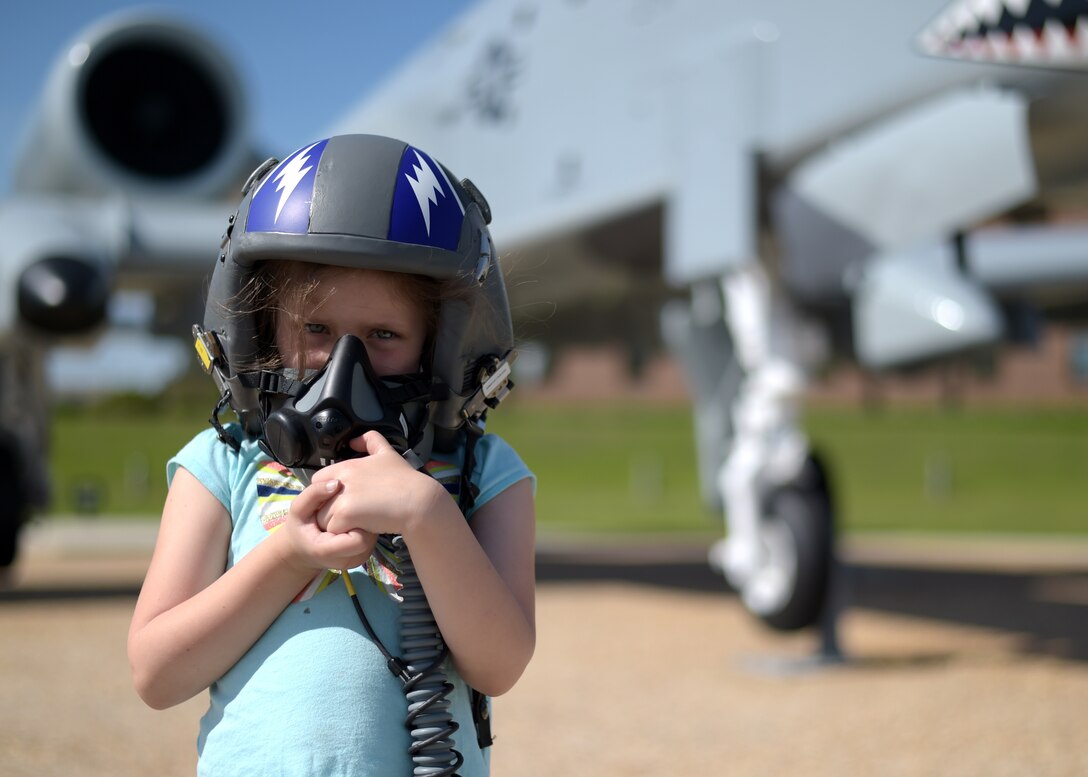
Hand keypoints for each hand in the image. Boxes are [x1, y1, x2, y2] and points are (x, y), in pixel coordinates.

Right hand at [277, 477, 376, 571]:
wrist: (301, 550)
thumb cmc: (300, 527)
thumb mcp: (298, 509)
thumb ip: (313, 495)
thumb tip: (336, 483)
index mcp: (327, 551)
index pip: (357, 539)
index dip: (356, 521)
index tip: (348, 506)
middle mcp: (345, 561)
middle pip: (369, 538)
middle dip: (363, 521)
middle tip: (355, 507)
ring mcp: (357, 561)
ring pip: (374, 539)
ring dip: (367, 524)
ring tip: (355, 514)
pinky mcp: (364, 558)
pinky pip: (373, 540)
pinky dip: (368, 529)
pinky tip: (357, 521)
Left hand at [310, 431, 449, 537]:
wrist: (417, 500)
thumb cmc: (405, 480)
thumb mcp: (388, 453)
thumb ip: (370, 441)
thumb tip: (354, 440)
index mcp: (346, 466)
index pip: (319, 481)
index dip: (328, 493)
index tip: (345, 500)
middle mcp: (340, 480)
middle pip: (318, 501)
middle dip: (329, 509)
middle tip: (349, 515)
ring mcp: (341, 497)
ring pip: (323, 517)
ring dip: (337, 524)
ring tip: (356, 524)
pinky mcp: (346, 514)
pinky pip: (333, 529)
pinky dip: (344, 534)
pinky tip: (361, 530)